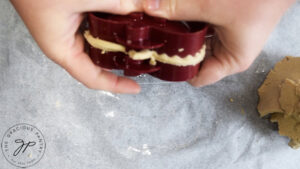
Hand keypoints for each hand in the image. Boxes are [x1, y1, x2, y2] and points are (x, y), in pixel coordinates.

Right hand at [10, 0, 141, 92]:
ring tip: (141, 42)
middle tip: (146, 59)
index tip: (137, 87)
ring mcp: (69, 31)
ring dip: (118, 42)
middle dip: (122, 62)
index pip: (93, 78)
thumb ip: (116, 4)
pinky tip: (126, 22)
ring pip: (99, 44)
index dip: (116, 86)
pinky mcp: (72, 18)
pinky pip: (95, 29)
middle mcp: (66, 45)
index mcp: (63, 50)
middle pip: (99, 63)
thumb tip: (147, 9)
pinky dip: (111, 27)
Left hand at [143, 0, 294, 86]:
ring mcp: (226, 40)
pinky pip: (201, 29)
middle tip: (154, 34)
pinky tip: (177, 14)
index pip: (196, 76)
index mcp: (230, 62)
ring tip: (161, 24)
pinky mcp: (224, 27)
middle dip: (175, 46)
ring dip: (181, 32)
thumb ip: (178, 8)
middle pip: (193, 59)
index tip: (158, 53)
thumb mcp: (211, 5)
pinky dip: (190, 22)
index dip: (176, 68)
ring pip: (195, 42)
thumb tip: (148, 9)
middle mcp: (227, 54)